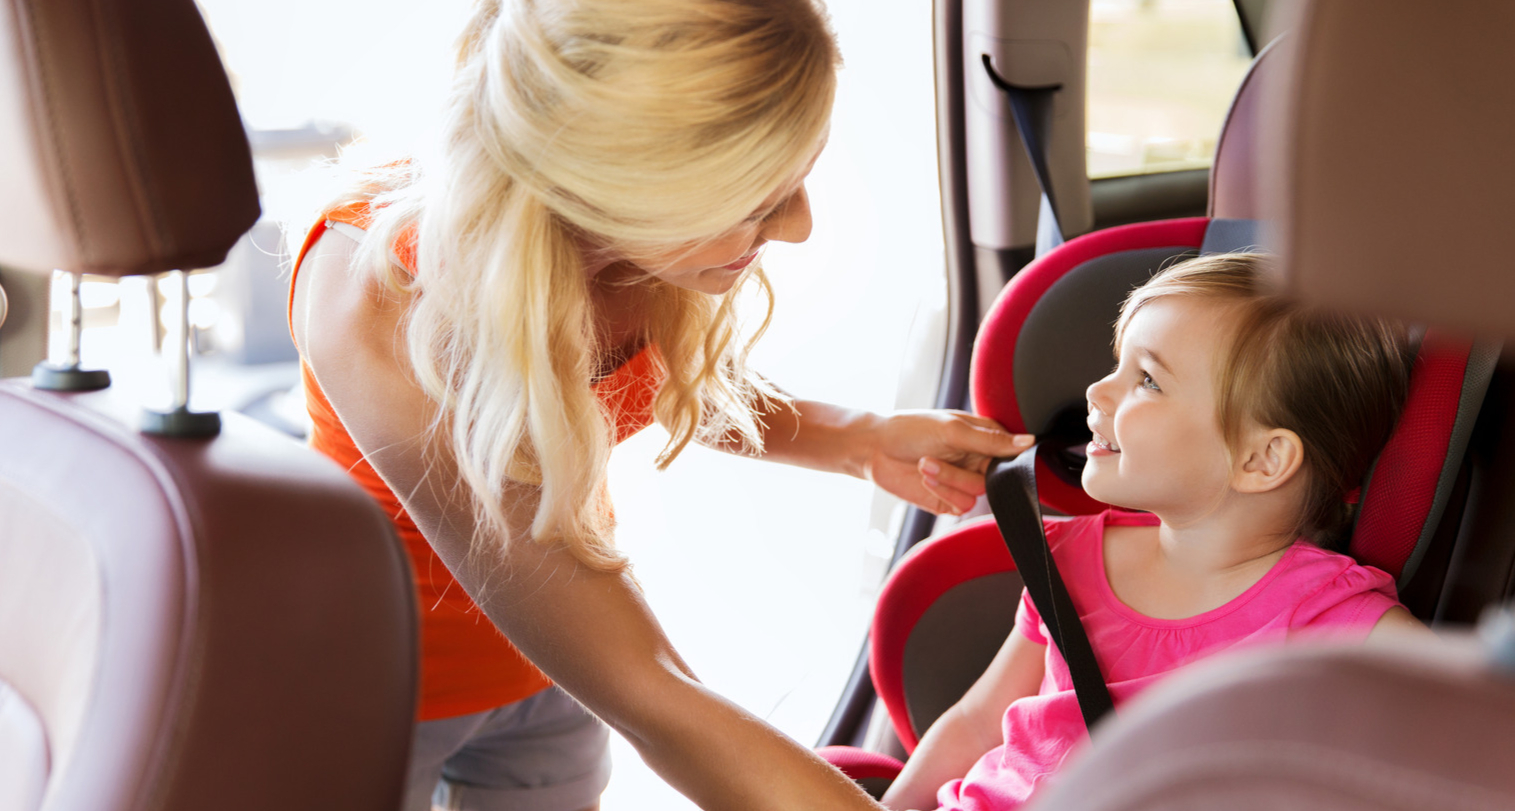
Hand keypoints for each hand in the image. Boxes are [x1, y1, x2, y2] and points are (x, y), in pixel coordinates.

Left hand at [863, 410, 1033, 514]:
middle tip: (934, 458)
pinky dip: (943, 493)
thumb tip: (1029, 441)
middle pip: (996, 479)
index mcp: (985, 438)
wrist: (874, 450)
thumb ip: (990, 440)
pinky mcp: (950, 500)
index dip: (1006, 460)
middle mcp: (978, 460)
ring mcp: (964, 481)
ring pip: (978, 494)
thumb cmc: (910, 430)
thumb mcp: (952, 429)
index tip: (984, 457)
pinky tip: (925, 479)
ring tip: (924, 465)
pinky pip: (962, 506)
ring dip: (948, 481)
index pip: (1014, 454)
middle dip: (962, 471)